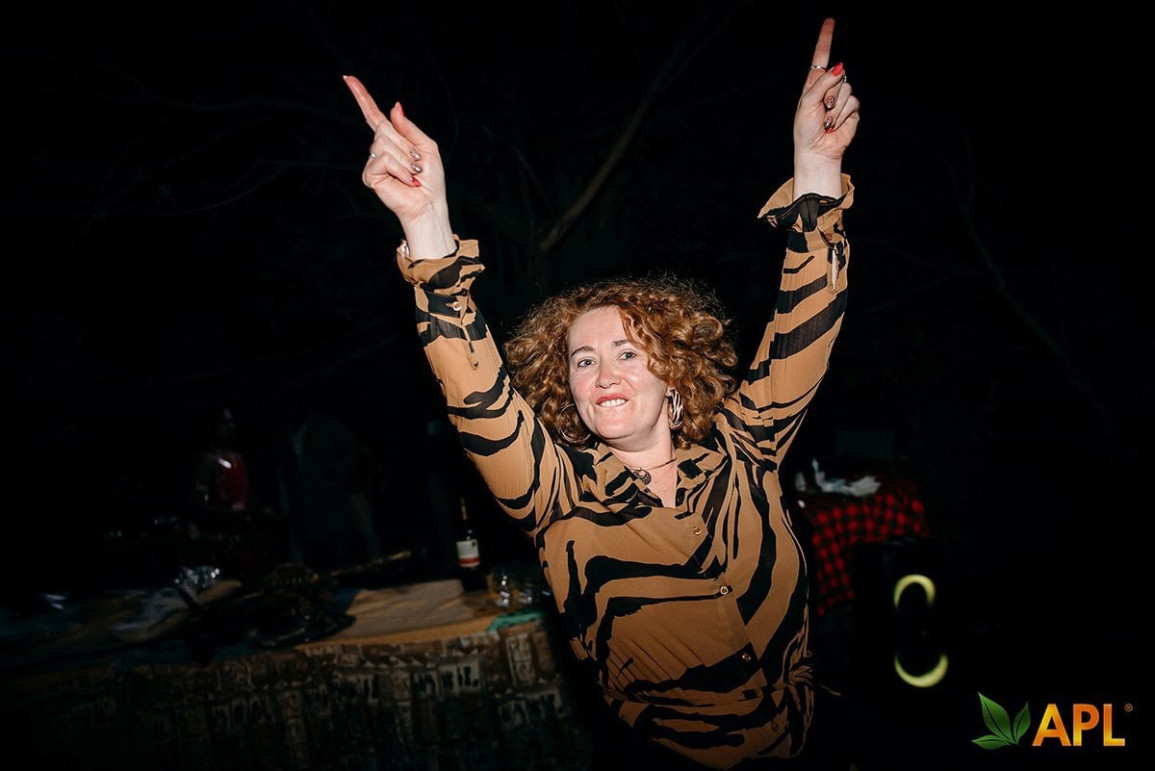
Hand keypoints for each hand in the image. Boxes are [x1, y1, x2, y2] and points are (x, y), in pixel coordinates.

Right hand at [343, 75, 454, 258]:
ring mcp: (372, 162)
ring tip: (411, 174)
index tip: (348, 78)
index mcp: (392, 140)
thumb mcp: (426, 147)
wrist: (428, 203)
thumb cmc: (430, 179)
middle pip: (385, 129)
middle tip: (416, 165)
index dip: (362, 97)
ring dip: (405, 159)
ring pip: (385, 143)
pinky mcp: (370, 175)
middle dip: (406, 146)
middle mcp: (379, 149)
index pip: (373, 115)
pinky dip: (399, 169)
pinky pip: (383, 159)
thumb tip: (393, 106)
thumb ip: (408, 127)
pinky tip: (404, 180)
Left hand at [793, 19, 859, 196]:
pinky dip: (842, 115)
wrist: (817, 151)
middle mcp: (829, 88)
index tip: (829, 21)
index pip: (820, 57)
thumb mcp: (807, 104)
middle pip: (838, 74)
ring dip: (834, 108)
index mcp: (813, 84)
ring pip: (846, 89)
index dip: (826, 39)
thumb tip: (839, 67)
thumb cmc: (805, 129)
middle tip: (820, 111)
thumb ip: (822, 84)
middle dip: (828, 92)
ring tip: (826, 121)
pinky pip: (853, 102)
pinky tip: (834, 125)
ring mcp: (841, 98)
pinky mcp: (852, 109)